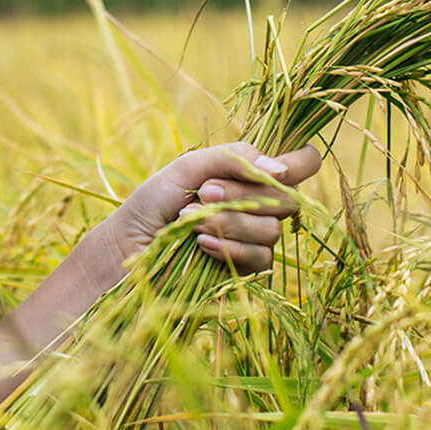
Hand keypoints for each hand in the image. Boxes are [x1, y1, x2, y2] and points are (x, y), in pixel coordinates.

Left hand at [98, 141, 321, 275]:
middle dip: (245, 194)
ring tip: (191, 220)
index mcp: (252, 175)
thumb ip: (235, 158)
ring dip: (229, 221)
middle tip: (205, 192)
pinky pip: (259, 258)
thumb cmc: (154, 203)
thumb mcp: (190, 167)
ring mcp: (255, 240)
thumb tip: (281, 171)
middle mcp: (260, 206)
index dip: (300, 163)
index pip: (303, 164)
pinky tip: (200, 243)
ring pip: (272, 230)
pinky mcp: (245, 272)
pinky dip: (228, 246)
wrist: (127, 248)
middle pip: (290, 198)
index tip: (274, 169)